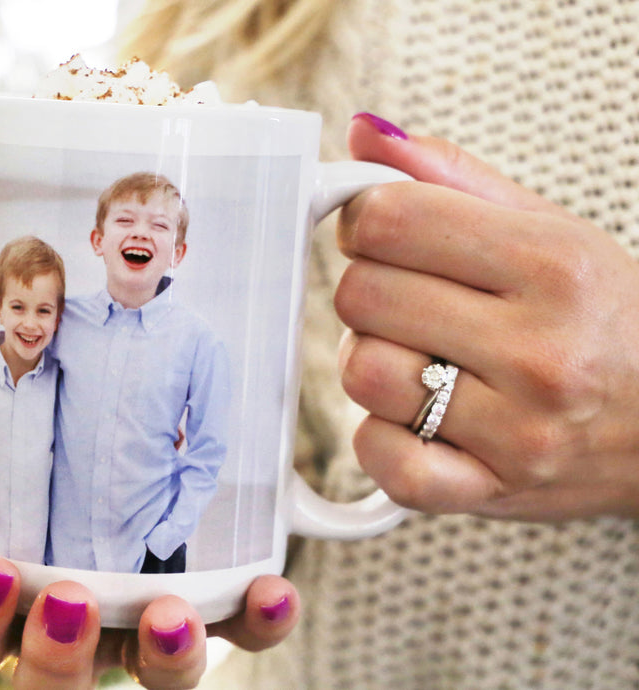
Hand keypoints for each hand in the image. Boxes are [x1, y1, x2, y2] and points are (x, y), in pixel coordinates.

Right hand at [0, 419, 299, 688]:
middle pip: (54, 687)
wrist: (93, 390)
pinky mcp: (211, 595)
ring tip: (168, 614)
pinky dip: (258, 621)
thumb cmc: (11, 434)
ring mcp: (142, 618)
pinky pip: (241, 631)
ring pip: (156, 677)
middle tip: (69, 601)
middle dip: (57, 663)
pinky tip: (269, 590)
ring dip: (164, 659)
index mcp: (3, 602)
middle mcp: (73, 626)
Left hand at [335, 114, 638, 520]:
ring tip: (418, 360)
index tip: (383, 233)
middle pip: (362, 295)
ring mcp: (518, 430)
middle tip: (410, 301)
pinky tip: (416, 419)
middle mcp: (541, 351)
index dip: (365, 220)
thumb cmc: (606, 318)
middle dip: (371, 290)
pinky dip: (381, 438)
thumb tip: (362, 134)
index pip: (387, 219)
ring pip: (362, 373)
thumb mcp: (551, 230)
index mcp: (553, 267)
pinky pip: (382, 458)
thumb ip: (452, 179)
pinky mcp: (491, 491)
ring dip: (373, 362)